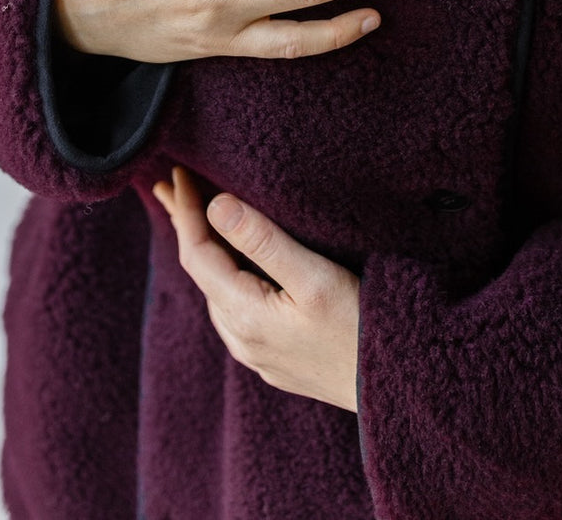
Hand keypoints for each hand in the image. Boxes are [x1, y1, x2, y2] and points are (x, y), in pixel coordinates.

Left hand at [153, 165, 360, 411]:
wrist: (392, 386)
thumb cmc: (359, 328)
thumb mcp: (314, 277)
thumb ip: (264, 241)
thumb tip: (216, 205)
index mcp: (244, 315)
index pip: (197, 253)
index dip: (186, 211)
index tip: (180, 174)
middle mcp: (240, 338)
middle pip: (201, 271)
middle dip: (186, 225)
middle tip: (168, 187)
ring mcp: (255, 352)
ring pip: (217, 291)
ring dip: (206, 250)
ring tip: (197, 216)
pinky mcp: (273, 358)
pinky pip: (234, 308)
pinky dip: (224, 274)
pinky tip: (233, 265)